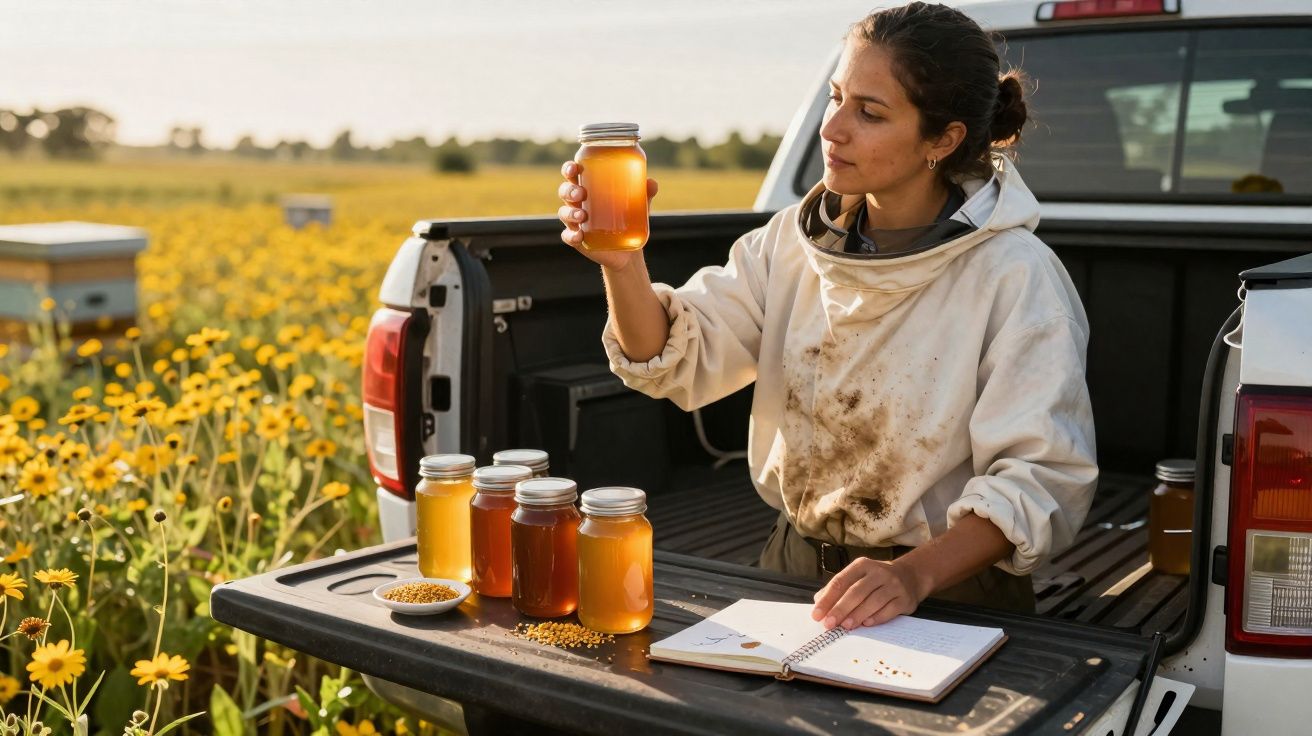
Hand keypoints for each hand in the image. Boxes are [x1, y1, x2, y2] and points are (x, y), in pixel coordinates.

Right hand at [557, 160, 657, 270]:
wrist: (628, 250)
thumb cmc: (628, 218)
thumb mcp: (639, 205)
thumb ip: (645, 193)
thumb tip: (652, 183)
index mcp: (589, 188)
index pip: (573, 174)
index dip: (569, 169)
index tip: (574, 168)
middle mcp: (578, 203)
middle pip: (565, 191)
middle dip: (569, 190)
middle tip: (581, 193)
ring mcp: (576, 222)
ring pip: (564, 213)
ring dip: (570, 212)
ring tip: (582, 215)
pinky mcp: (578, 240)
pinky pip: (567, 237)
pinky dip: (570, 236)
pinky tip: (578, 236)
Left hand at [810, 558, 928, 629]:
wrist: (910, 576)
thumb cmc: (876, 580)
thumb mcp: (857, 577)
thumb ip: (838, 588)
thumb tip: (818, 602)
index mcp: (862, 565)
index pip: (840, 581)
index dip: (827, 599)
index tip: (817, 614)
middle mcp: (879, 572)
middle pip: (856, 592)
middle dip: (840, 609)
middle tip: (829, 624)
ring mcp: (894, 585)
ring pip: (873, 601)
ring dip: (857, 615)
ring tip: (845, 626)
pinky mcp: (905, 599)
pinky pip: (889, 610)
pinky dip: (876, 618)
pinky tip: (866, 625)